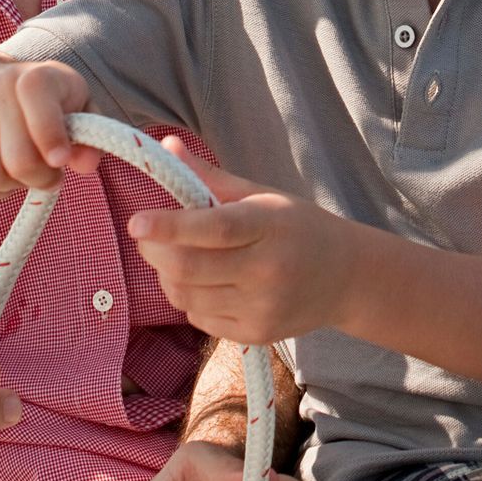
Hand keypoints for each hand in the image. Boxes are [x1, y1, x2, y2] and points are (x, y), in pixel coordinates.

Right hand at [0, 54, 92, 196]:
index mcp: (34, 76)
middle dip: (42, 178)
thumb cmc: (50, 104)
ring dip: (15, 186)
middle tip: (51, 175)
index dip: (52, 138)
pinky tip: (5, 173)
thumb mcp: (79, 110)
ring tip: (26, 173)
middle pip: (18, 159)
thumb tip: (85, 164)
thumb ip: (90, 136)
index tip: (61, 160)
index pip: (37, 101)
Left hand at [126, 149, 354, 344]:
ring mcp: (262, 307)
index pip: (214, 229)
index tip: (136, 222)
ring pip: (186, 298)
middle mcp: (268, 271)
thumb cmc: (297, 227)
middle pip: (189, 269)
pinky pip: (199, 319)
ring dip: (167, 276)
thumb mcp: (262, 195)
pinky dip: (188, 299)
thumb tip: (165, 146)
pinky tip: (205, 282)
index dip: (170, 226)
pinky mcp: (256, 335)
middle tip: (146, 236)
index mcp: (270, 226)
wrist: (346, 277)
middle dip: (155, 251)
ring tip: (177, 257)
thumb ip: (210, 177)